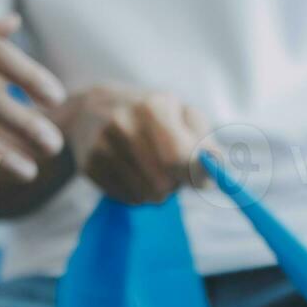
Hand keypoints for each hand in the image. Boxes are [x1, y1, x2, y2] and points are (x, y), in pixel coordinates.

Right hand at [55, 86, 210, 203]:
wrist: (91, 108)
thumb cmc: (151, 114)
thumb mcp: (183, 115)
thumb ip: (206, 143)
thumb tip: (217, 169)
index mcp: (154, 107)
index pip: (180, 157)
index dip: (194, 175)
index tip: (200, 179)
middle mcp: (124, 124)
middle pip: (164, 185)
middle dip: (174, 184)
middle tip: (168, 168)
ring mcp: (102, 145)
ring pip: (146, 196)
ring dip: (155, 191)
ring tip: (147, 167)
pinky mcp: (89, 165)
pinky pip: (128, 199)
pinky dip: (136, 193)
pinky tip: (129, 171)